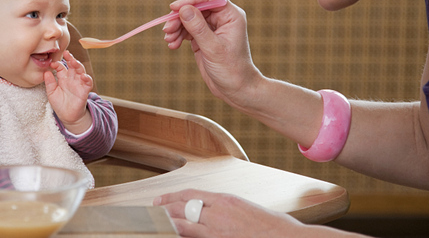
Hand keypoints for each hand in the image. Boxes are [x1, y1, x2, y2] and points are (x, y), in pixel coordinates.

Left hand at [45, 51, 92, 133]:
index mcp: (63, 78)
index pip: (61, 67)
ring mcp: (79, 84)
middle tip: (66, 53)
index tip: (52, 63)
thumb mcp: (51, 93)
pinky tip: (84, 76)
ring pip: (81, 71)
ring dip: (78, 65)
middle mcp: (72, 79)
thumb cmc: (60, 104)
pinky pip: (88, 83)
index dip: (57, 64)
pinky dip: (87, 79)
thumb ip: (49, 83)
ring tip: (74, 61)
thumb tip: (45, 72)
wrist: (67, 116)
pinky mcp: (84, 91)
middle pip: (72, 66)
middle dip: (70, 59)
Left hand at [154, 189, 305, 237]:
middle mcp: (219, 213)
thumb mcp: (247, 209)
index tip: (161, 200)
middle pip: (183, 207)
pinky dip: (183, 235)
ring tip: (155, 223)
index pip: (191, 194)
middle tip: (152, 211)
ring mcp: (218, 230)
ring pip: (184, 224)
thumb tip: (213, 213)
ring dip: (168, 223)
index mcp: (226, 200)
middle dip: (165, 209)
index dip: (172, 196)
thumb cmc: (275, 227)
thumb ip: (227, 210)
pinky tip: (173, 235)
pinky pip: (196, 237)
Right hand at [163, 0, 262, 106]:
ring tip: (169, 40)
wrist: (236, 90)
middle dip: (180, 16)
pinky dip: (178, 35)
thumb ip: (198, 28)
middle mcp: (221, 18)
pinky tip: (172, 45)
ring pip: (189, 18)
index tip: (174, 7)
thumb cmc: (231, 70)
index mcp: (230, 15)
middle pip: (195, 6)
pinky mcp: (203, 37)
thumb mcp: (213, 49)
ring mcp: (211, 27)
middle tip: (167, 29)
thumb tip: (183, 9)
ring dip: (176, 27)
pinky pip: (187, 30)